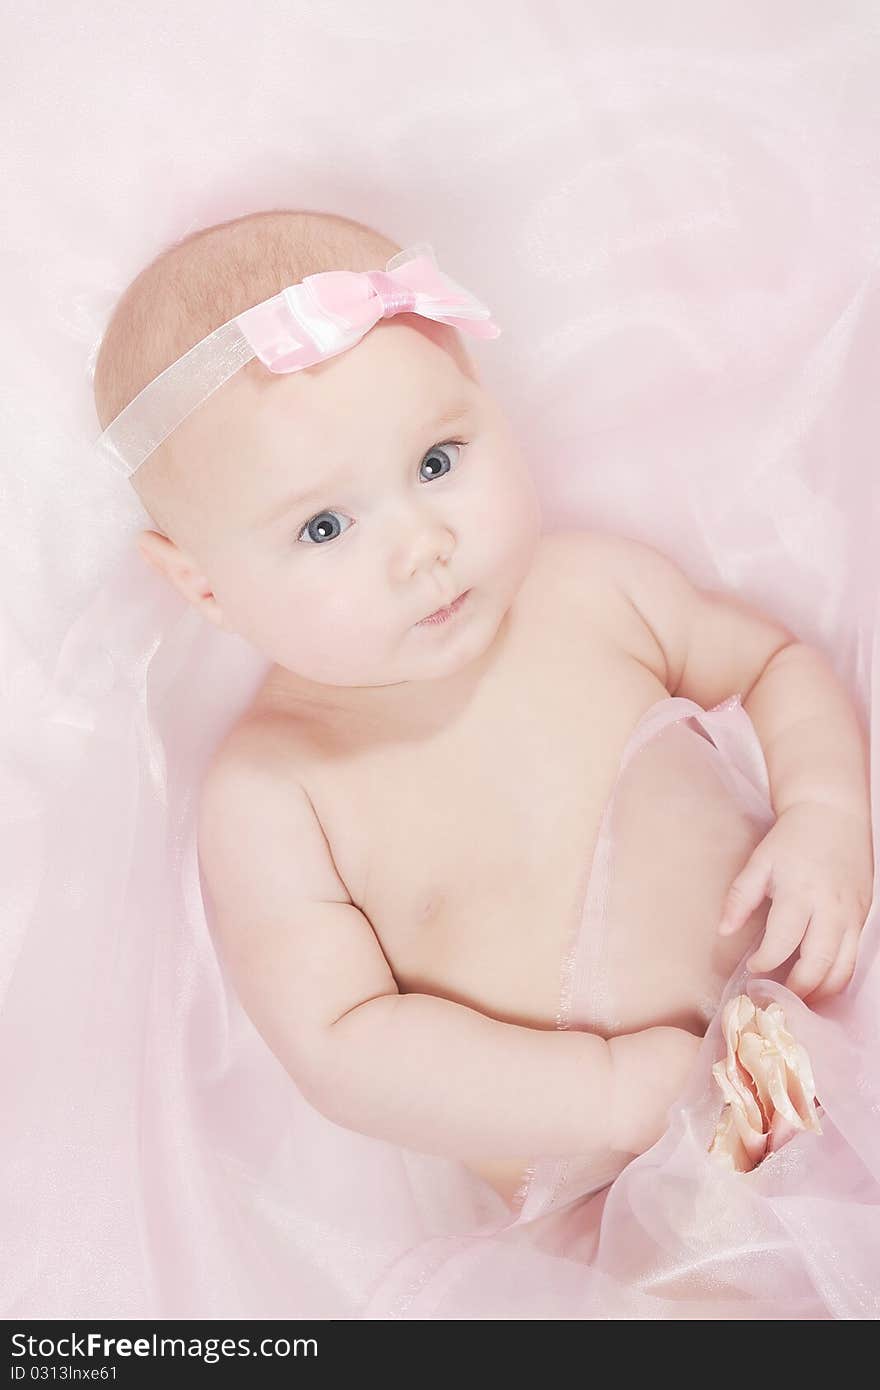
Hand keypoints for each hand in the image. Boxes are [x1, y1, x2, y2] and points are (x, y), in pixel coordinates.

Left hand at [717, 801, 873, 999]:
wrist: (833, 814)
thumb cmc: (792, 839)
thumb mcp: (759, 862)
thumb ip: (740, 898)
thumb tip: (723, 931)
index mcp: (800, 893)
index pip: (782, 942)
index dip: (765, 962)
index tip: (752, 969)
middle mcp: (830, 908)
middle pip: (818, 964)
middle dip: (796, 988)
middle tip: (777, 997)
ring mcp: (851, 915)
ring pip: (842, 968)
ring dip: (821, 990)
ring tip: (799, 998)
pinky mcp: (863, 916)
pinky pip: (854, 957)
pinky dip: (838, 976)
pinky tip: (819, 981)